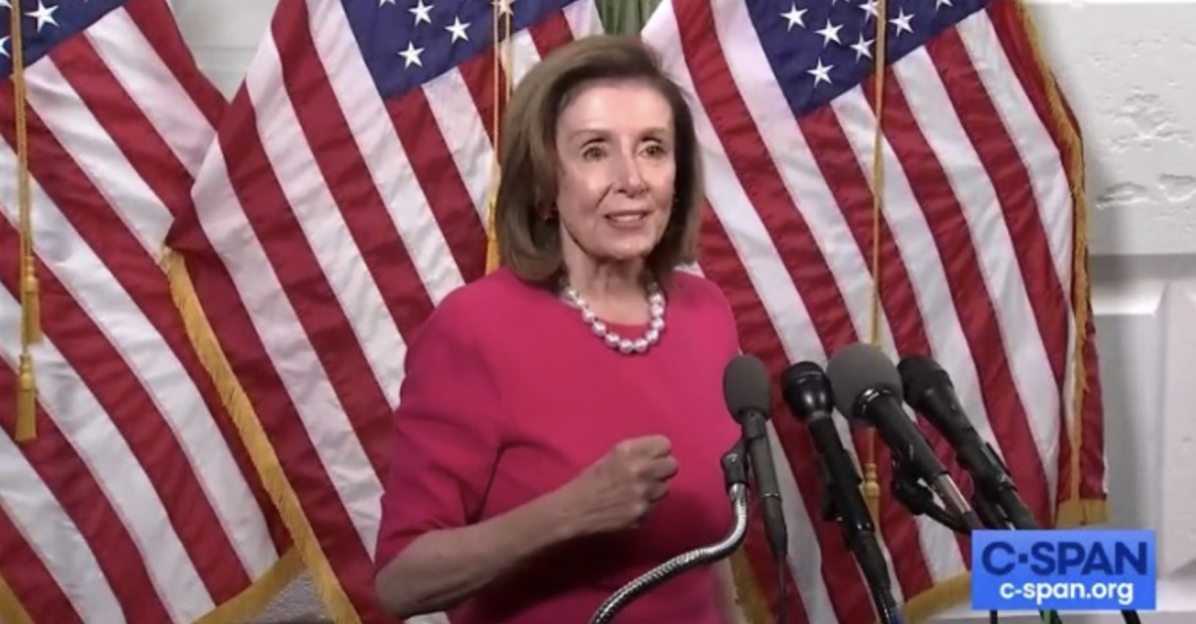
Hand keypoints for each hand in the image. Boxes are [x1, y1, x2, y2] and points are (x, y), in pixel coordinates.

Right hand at [557, 435, 678, 535]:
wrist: (574, 510)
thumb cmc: (590, 481)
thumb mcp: (612, 456)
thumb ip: (636, 452)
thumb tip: (659, 454)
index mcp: (628, 452)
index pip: (665, 444)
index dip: (658, 451)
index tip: (653, 457)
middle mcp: (639, 471)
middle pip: (672, 466)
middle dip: (662, 469)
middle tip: (650, 474)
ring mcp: (643, 494)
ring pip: (666, 488)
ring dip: (655, 489)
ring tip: (636, 491)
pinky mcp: (643, 514)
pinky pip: (655, 506)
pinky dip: (646, 505)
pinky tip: (630, 505)